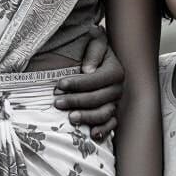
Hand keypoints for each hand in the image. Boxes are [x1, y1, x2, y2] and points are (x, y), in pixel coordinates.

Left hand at [54, 25, 123, 139]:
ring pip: (104, 113)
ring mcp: (116, 101)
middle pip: (97, 99)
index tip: (58, 84)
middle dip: (75, 101)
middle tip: (57, 102)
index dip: (76, 83)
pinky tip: (92, 134)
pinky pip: (111, 124)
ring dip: (87, 117)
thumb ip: (93, 51)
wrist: (102, 53)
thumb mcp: (95, 41)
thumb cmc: (94, 45)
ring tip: (70, 118)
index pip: (94, 80)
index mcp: (115, 71)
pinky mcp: (114, 111)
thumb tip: (88, 70)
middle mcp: (118, 88)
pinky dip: (104, 130)